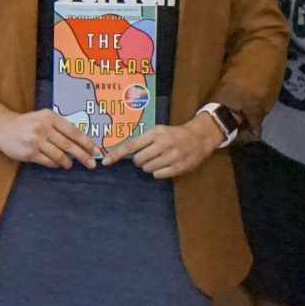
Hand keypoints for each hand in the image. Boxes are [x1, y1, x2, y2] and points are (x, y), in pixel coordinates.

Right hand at [0, 97, 101, 168]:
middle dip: (83, 156)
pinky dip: (56, 164)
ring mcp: (36, 141)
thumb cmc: (27, 123)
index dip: (86, 142)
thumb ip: (60, 127)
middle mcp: (44, 128)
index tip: (96, 150)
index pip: (73, 131)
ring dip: (68, 162)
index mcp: (50, 117)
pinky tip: (58, 164)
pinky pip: (49, 162)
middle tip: (91, 164)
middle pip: (69, 145)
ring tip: (70, 164)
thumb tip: (81, 142)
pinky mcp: (29, 153)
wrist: (2, 127)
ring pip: (60, 155)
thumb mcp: (44, 118)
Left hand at [106, 114, 224, 179]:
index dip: (117, 154)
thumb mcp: (159, 131)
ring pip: (148, 169)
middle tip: (147, 157)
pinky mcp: (178, 167)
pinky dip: (158, 172)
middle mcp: (163, 144)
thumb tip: (122, 153)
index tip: (105, 161)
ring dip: (149, 167)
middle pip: (138, 160)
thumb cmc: (174, 135)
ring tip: (158, 160)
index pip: (131, 145)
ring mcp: (171, 156)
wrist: (199, 137)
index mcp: (156, 133)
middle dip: (140, 161)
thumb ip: (143, 140)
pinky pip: (159, 175)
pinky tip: (165, 166)